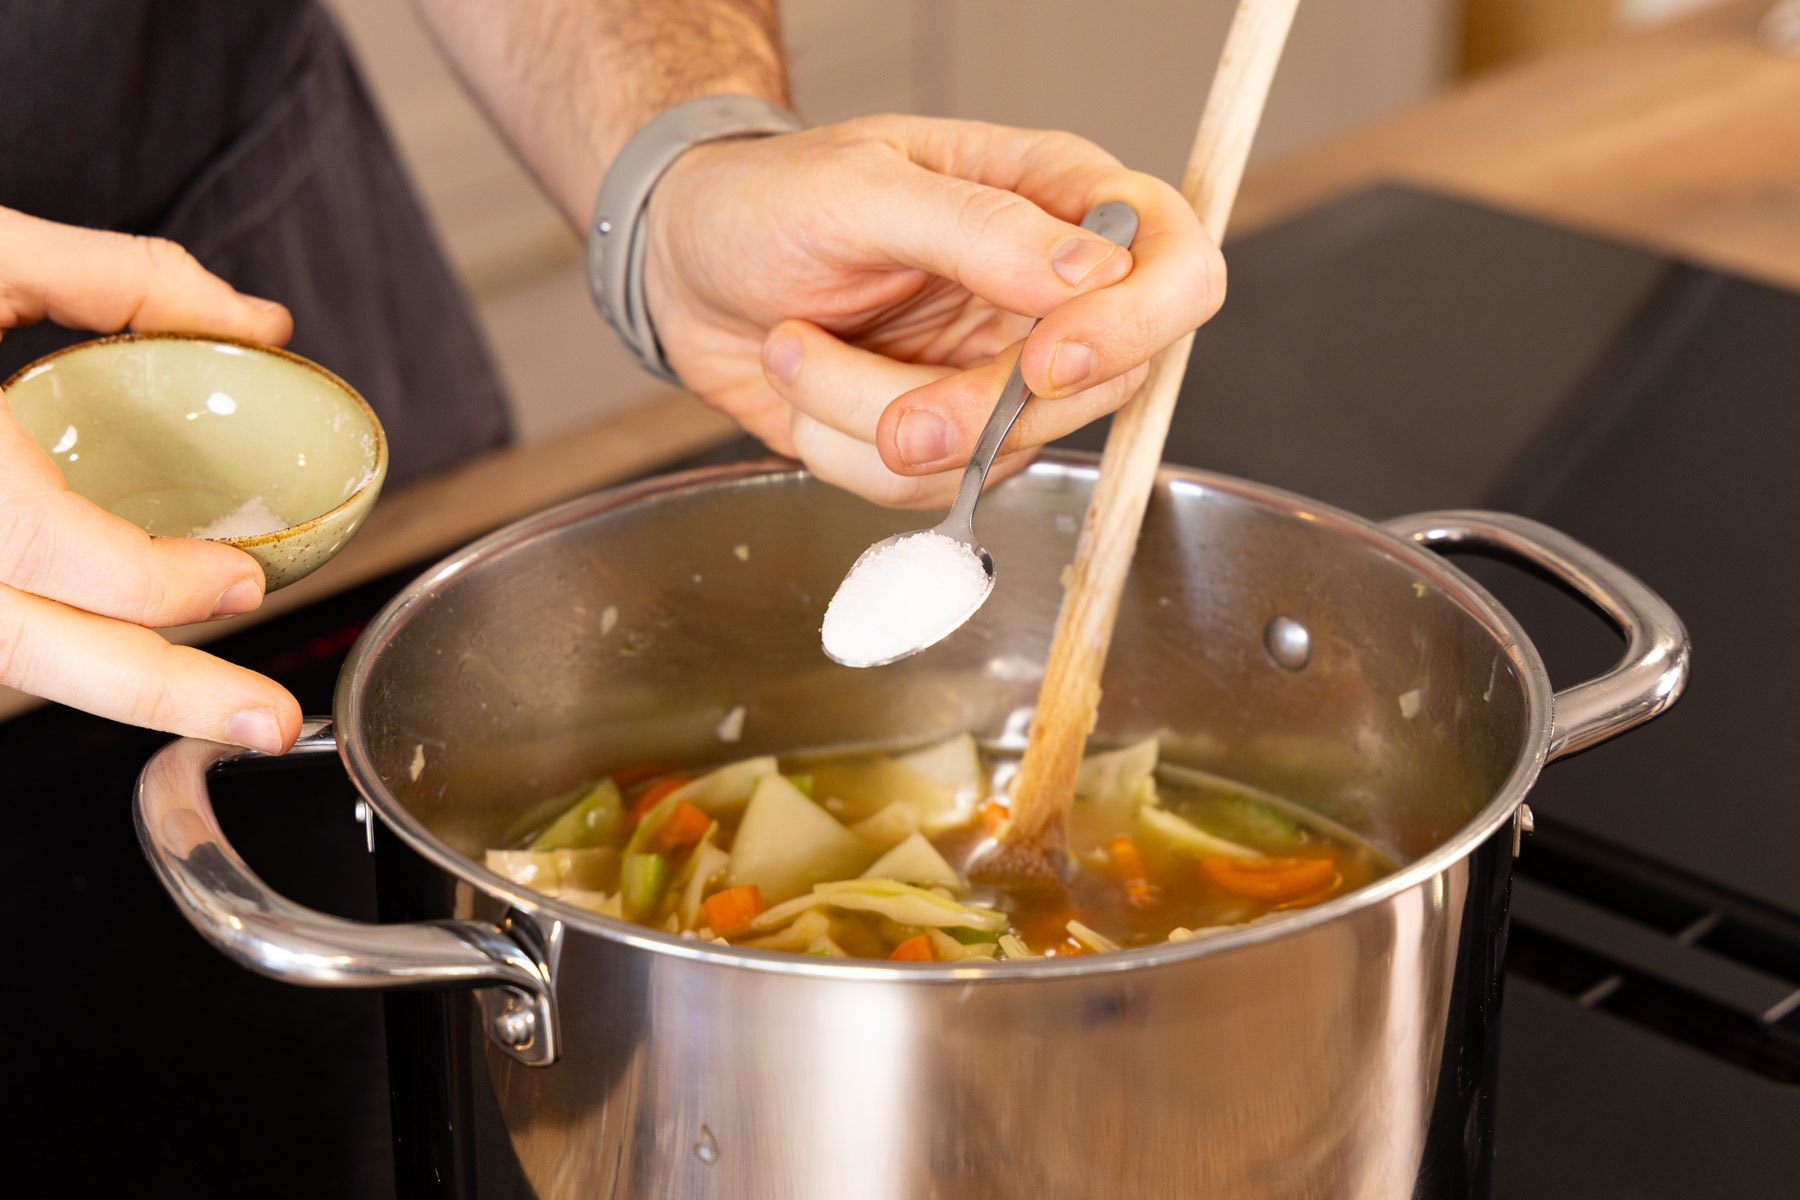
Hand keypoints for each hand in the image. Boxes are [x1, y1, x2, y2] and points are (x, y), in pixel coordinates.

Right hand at [0, 206, 302, 751]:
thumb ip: (121, 279)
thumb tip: (259, 324)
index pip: (45, 549)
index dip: (153, 582)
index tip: (245, 582)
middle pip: (24, 651)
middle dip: (159, 697)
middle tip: (266, 721)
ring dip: (111, 687)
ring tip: (218, 705)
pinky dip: (51, 650)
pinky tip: (126, 655)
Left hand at [643, 114, 1224, 506]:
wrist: (684, 266)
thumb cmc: (766, 199)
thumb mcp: (858, 188)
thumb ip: (977, 226)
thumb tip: (1090, 274)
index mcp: (1057, 199)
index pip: (1175, 271)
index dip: (1131, 330)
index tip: (1043, 363)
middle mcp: (1049, 295)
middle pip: (1094, 391)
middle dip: (967, 410)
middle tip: (878, 393)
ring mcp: (1000, 375)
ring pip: (995, 455)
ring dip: (867, 419)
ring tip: (793, 345)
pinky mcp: (949, 441)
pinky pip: (927, 493)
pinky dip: (843, 453)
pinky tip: (804, 386)